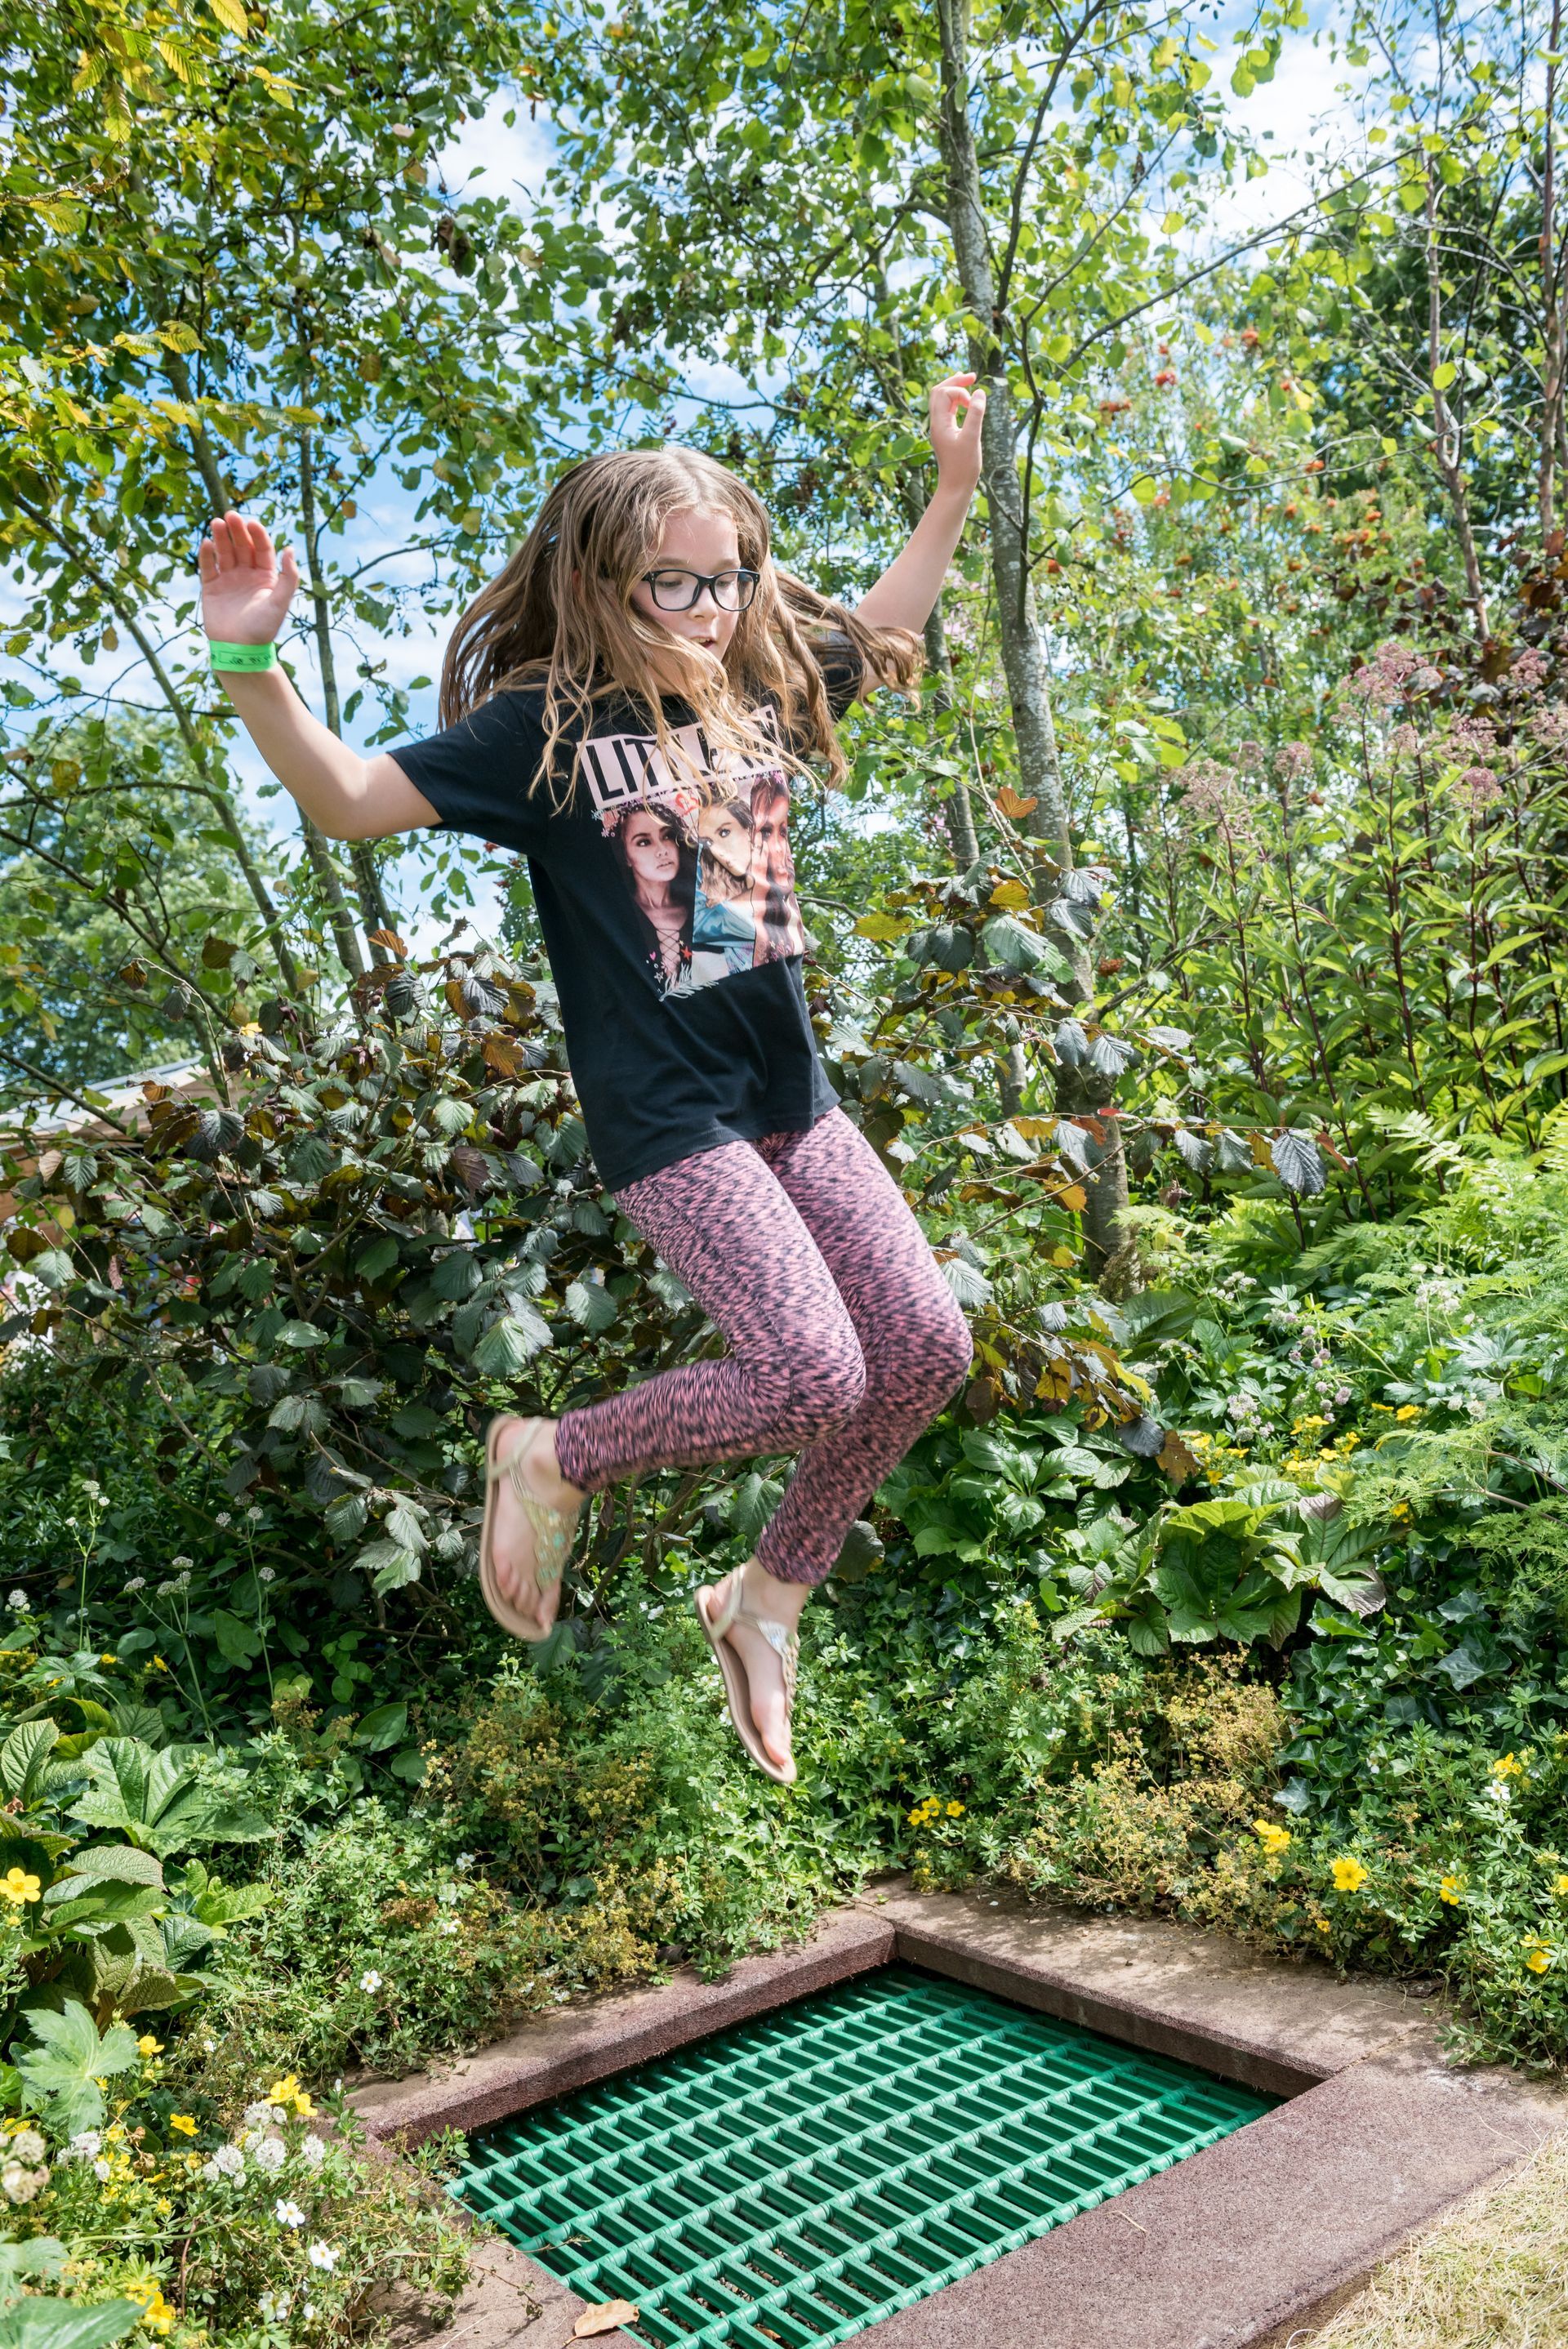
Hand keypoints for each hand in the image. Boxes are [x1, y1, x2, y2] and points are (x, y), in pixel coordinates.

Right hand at [197, 511, 299, 646]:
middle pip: (242, 546)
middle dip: (237, 531)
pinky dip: (207, 555)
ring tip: (216, 523)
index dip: (257, 535)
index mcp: (266, 576)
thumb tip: (290, 548)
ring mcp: (229, 579)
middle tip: (230, 516)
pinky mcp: (212, 587)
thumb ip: (288, 577)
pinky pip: (209, 566)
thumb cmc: (263, 628)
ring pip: (225, 552)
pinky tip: (206, 543)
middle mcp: (248, 574)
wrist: (239, 650)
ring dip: (220, 537)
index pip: (262, 549)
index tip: (251, 523)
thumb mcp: (280, 602)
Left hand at [929, 372, 985, 495]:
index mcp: (939, 424)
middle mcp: (936, 424)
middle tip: (972, 375)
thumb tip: (980, 391)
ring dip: (954, 389)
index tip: (973, 404)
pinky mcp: (946, 434)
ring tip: (968, 379)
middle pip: (938, 392)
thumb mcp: (973, 438)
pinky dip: (957, 401)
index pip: (944, 394)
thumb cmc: (964, 467)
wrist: (955, 488)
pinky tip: (967, 399)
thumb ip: (976, 414)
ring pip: (942, 400)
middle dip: (954, 382)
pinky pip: (948, 411)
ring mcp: (940, 428)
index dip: (960, 392)